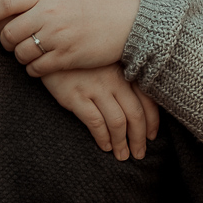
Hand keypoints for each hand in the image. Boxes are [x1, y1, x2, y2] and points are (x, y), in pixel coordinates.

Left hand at [0, 0, 141, 76]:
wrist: (129, 21)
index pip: (6, 4)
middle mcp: (49, 13)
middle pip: (9, 32)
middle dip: (5, 40)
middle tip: (10, 42)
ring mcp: (57, 37)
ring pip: (21, 53)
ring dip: (19, 56)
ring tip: (26, 52)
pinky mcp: (67, 57)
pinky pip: (36, 68)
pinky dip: (32, 69)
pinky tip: (38, 65)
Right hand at [40, 66, 158, 160]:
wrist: (50, 47)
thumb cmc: (81, 59)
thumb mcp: (105, 62)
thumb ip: (122, 79)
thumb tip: (138, 107)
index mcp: (123, 71)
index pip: (147, 99)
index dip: (152, 121)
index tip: (152, 136)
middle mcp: (113, 80)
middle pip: (135, 114)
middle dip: (139, 138)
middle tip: (139, 153)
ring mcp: (95, 88)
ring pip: (117, 122)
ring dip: (122, 143)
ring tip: (122, 155)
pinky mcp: (76, 96)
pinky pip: (96, 122)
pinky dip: (103, 138)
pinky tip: (105, 146)